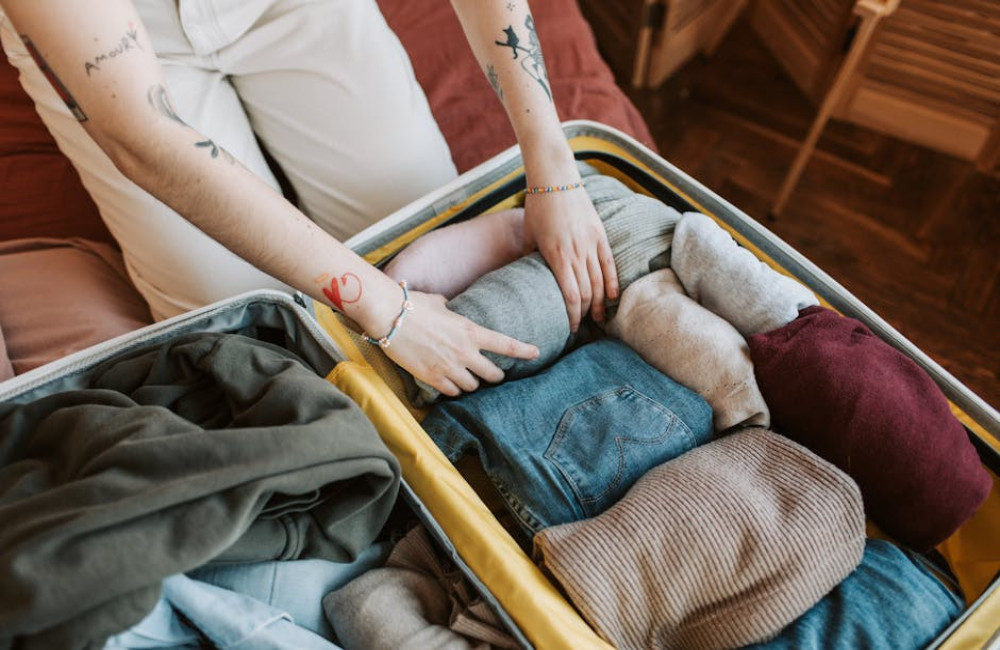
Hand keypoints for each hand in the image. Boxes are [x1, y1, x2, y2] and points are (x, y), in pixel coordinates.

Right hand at [383, 290, 538, 396]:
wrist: (389, 316)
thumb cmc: (412, 304)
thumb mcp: (439, 303)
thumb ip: (449, 309)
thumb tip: (447, 306)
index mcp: (470, 331)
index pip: (505, 344)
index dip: (523, 351)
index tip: (536, 353)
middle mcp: (464, 352)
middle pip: (492, 374)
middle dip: (495, 376)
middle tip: (494, 375)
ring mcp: (449, 367)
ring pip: (472, 386)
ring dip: (472, 384)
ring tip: (467, 379)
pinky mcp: (432, 378)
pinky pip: (452, 392)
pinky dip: (453, 389)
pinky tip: (449, 384)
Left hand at [523, 187, 618, 331]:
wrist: (556, 179)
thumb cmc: (538, 206)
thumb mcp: (528, 235)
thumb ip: (528, 257)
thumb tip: (525, 277)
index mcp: (556, 256)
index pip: (570, 296)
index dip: (573, 316)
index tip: (571, 328)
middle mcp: (576, 253)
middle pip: (587, 293)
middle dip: (585, 313)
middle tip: (584, 326)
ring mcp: (590, 243)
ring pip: (600, 281)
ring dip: (600, 303)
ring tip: (598, 318)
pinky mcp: (600, 234)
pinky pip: (609, 264)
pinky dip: (613, 282)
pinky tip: (612, 297)